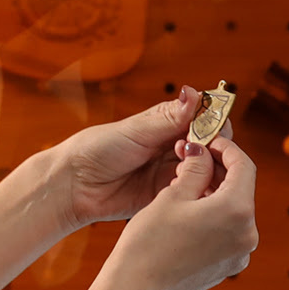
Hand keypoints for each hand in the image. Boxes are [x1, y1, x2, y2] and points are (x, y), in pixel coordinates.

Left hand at [0, 89, 231, 287]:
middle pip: (212, 145)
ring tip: (192, 173)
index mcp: (167, 123)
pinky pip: (193, 193)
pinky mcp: (169, 196)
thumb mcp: (135, 131)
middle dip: (214, 149)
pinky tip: (194, 191)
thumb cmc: (97, 150)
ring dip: (207, 171)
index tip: (210, 132)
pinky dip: (198, 191)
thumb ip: (168, 118)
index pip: (205, 118)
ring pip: (207, 170)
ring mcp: (173, 172)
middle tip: (196, 154)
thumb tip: (195, 93)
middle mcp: (174, 146)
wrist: (73, 186)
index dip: (215, 123)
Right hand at [82, 137, 258, 289]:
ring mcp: (239, 255)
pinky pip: (227, 232)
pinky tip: (189, 210)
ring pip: (234, 211)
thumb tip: (203, 153)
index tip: (208, 142)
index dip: (226, 148)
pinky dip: (214, 216)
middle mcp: (247, 236)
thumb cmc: (147, 245)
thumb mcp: (171, 196)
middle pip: (241, 189)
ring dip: (216, 193)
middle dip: (220, 170)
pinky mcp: (227, 267)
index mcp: (237, 212)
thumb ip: (196, 169)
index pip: (244, 166)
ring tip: (187, 182)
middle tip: (195, 157)